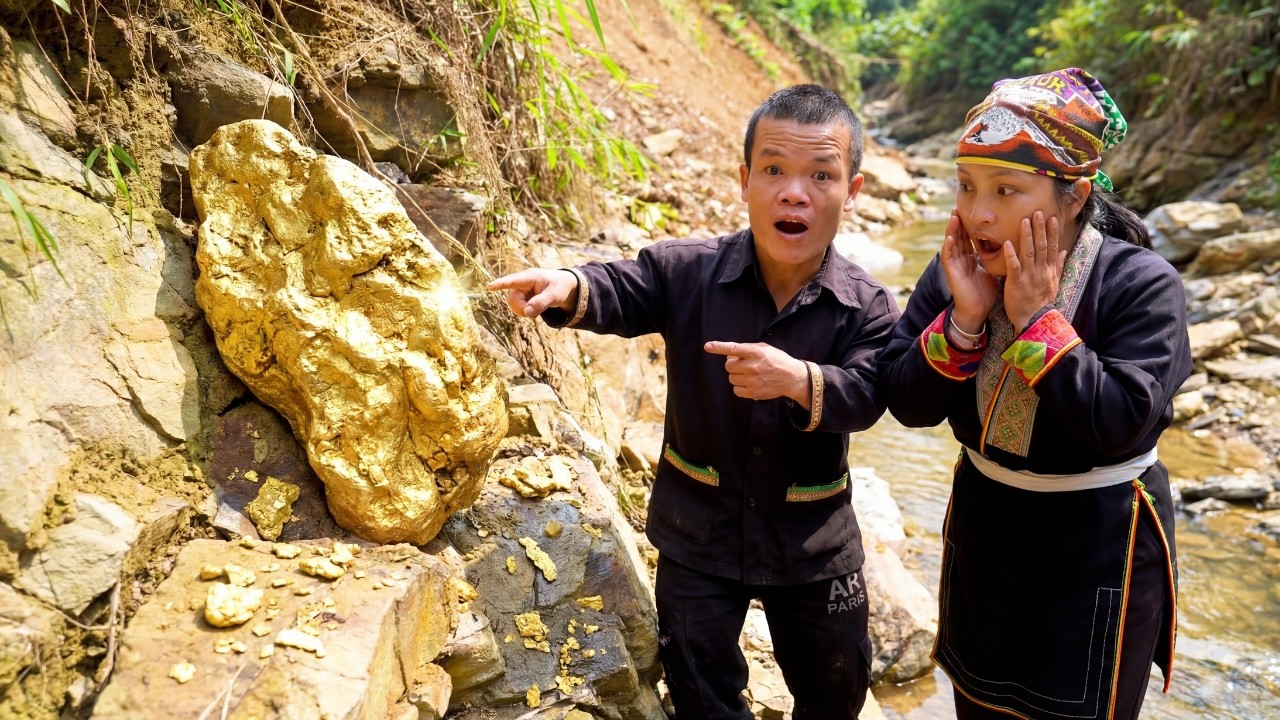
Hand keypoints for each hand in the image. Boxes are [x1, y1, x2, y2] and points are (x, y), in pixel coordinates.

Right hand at [485, 269, 578, 317]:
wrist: (566, 288)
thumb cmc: (560, 287)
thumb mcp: (554, 295)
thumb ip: (541, 303)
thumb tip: (526, 312)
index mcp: (530, 277)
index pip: (512, 280)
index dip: (500, 284)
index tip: (489, 287)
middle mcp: (522, 283)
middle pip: (512, 298)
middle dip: (521, 308)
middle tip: (535, 313)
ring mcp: (522, 291)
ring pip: (513, 305)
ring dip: (524, 311)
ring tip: (537, 310)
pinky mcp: (523, 298)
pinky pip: (518, 308)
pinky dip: (526, 312)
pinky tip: (535, 310)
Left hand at [703, 341, 808, 404]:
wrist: (792, 377)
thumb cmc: (777, 360)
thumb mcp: (764, 348)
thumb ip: (747, 349)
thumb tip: (729, 355)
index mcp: (756, 352)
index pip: (733, 349)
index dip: (719, 347)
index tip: (708, 346)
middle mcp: (753, 366)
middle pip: (728, 366)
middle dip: (733, 364)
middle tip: (743, 364)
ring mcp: (753, 380)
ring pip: (731, 378)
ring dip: (737, 375)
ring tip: (749, 374)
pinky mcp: (753, 392)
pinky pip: (736, 390)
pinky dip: (740, 387)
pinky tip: (749, 383)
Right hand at [939, 209, 998, 332]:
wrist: (977, 310)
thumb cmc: (984, 291)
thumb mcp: (990, 269)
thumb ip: (993, 257)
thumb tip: (1006, 244)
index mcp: (970, 257)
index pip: (968, 237)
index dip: (969, 225)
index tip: (972, 211)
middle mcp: (961, 259)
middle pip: (959, 236)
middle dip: (958, 222)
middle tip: (959, 207)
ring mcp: (955, 265)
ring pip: (952, 243)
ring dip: (951, 230)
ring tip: (953, 216)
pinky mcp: (951, 273)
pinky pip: (947, 258)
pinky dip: (948, 247)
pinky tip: (950, 238)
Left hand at [1003, 211, 1067, 331]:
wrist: (1034, 320)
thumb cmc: (1041, 302)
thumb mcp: (1054, 283)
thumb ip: (1058, 266)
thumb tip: (1063, 251)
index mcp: (1049, 270)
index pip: (1052, 247)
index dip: (1052, 232)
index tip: (1052, 218)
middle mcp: (1041, 270)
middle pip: (1041, 246)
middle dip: (1040, 228)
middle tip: (1037, 212)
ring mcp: (1029, 276)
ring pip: (1029, 252)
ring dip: (1027, 235)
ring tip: (1024, 220)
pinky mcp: (1017, 282)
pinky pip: (1014, 266)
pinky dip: (1011, 254)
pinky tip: (1008, 242)